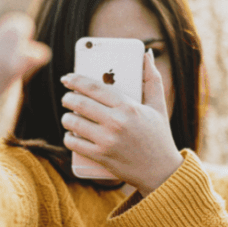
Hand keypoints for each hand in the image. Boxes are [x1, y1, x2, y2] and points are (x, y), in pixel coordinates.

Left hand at [61, 50, 182, 195]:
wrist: (161, 171)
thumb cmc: (159, 136)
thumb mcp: (159, 106)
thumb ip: (152, 78)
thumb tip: (146, 54)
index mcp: (128, 106)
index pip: (94, 87)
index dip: (76, 80)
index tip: (67, 78)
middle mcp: (116, 122)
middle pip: (79, 103)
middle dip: (68, 98)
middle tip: (67, 98)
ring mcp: (107, 141)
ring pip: (73, 122)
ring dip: (66, 117)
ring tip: (69, 116)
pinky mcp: (101, 157)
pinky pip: (73, 143)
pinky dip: (69, 137)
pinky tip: (71, 134)